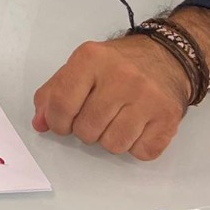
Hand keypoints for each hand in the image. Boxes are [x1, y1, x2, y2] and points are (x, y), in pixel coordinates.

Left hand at [31, 35, 189, 160]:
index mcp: (92, 59)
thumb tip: (41, 123)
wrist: (167, 57)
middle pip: (86, 129)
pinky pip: (141, 152)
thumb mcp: (81, 66)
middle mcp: (121, 77)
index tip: (62, 123)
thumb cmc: (118, 65)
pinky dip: (136, 146)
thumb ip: (55, 92)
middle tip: (96, 115)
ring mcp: (148, 98)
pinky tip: (138, 125)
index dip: (57, 121)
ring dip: (110, 139)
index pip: (61, 103)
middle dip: (85, 130)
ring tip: (117, 119)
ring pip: (113, 145)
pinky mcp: (168, 117)